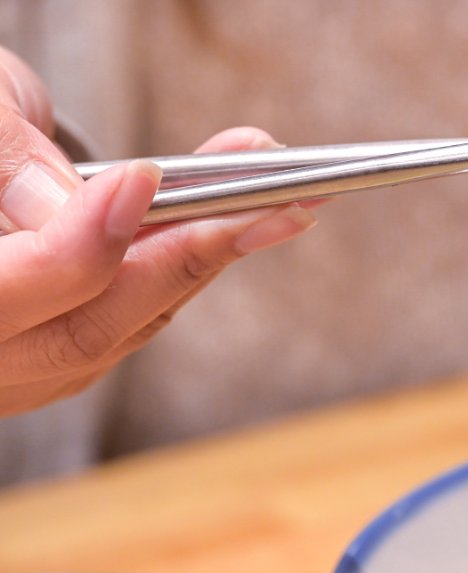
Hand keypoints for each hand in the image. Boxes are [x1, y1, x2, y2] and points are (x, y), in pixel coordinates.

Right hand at [0, 47, 316, 416]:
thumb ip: (9, 158)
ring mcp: (22, 367)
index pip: (5, 294)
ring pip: (127, 328)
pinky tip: (253, 214)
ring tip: (287, 196)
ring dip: (213, 258)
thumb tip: (96, 203)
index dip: (78, 247)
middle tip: (273, 202)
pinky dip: (195, 263)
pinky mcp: (68, 358)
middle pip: (84, 329)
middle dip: (187, 258)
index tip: (142, 180)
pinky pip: (140, 318)